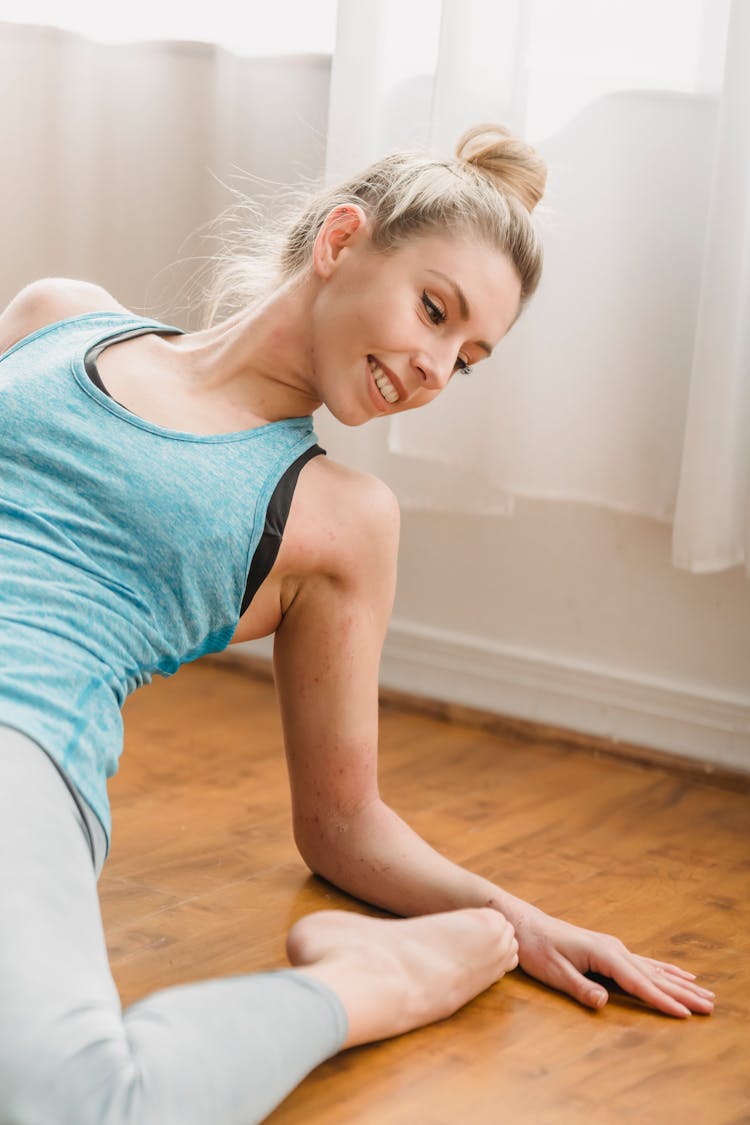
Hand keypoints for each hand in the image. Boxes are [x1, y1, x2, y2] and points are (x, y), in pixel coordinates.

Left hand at [511, 903, 713, 1016]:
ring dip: (680, 982)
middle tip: (710, 1006)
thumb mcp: (553, 972)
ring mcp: (614, 948)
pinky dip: (666, 970)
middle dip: (682, 992)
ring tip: (705, 993)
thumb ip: (580, 988)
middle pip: (654, 975)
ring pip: (654, 969)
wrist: (527, 925)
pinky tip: (680, 974)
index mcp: (603, 954)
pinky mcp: (611, 950)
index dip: (661, 1000)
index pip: (638, 982)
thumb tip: (604, 1002)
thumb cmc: (538, 949)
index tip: (684, 1014)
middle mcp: (614, 949)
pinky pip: (646, 963)